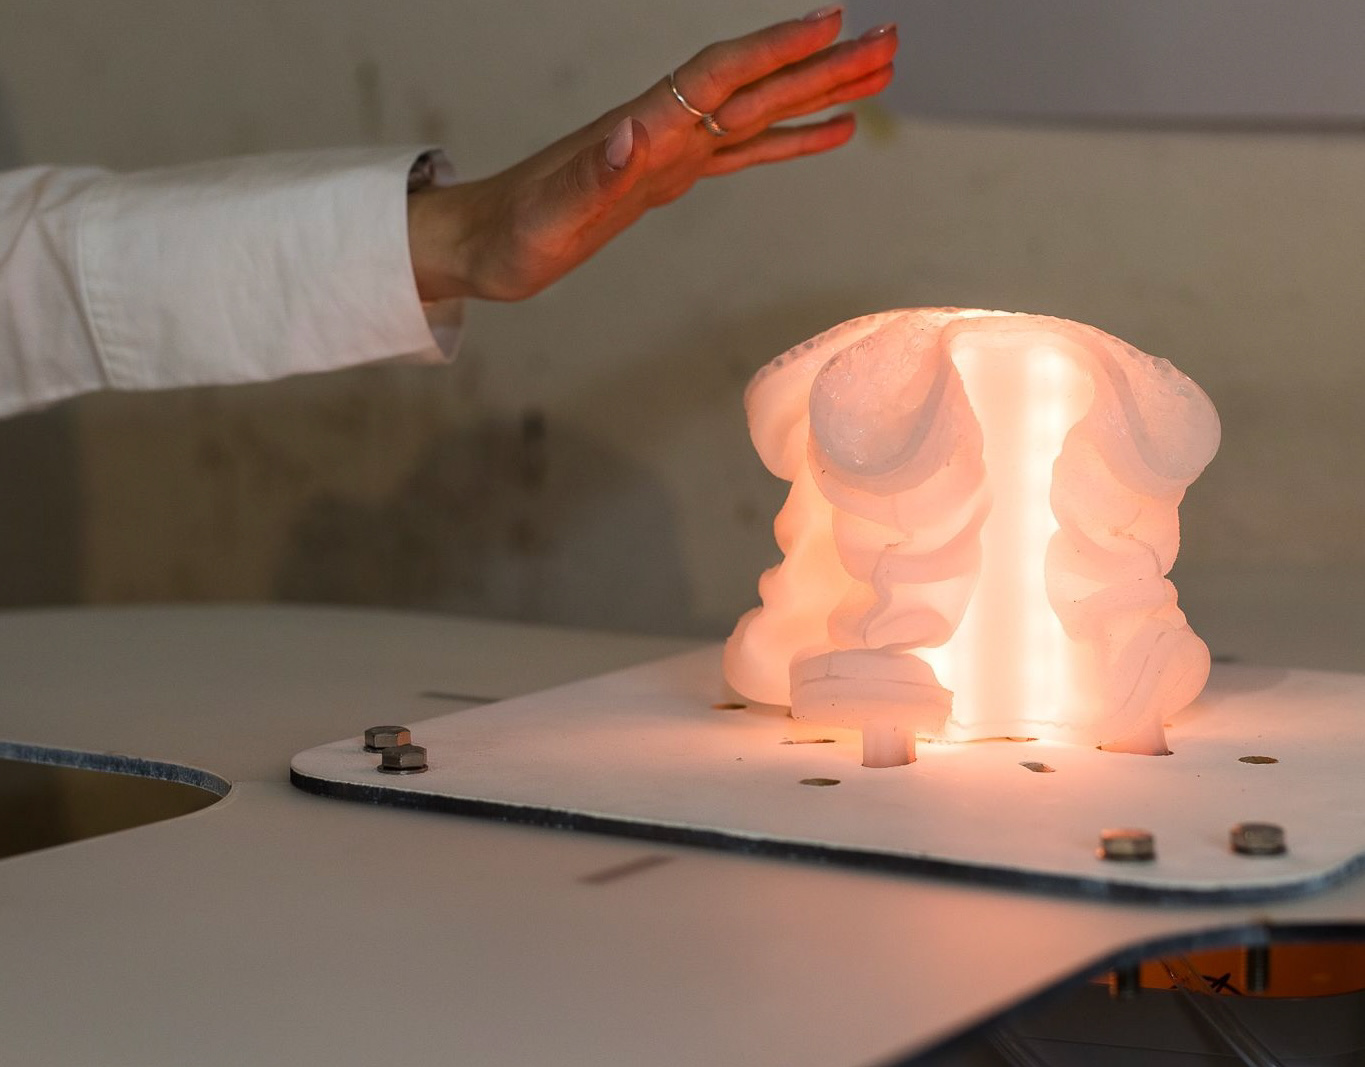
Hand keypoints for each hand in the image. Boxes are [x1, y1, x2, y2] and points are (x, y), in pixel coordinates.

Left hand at [407, 7, 895, 301]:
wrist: (482, 241)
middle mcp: (666, 128)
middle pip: (758, 83)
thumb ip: (594, 176)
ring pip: (761, 111)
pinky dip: (789, 139)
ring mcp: (672, 150)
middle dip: (824, 62)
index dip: (777, 49)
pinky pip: (744, 151)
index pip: (723, 75)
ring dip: (819, 92)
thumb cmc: (511, 231)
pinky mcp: (671, 176)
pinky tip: (828, 133)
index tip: (835, 23)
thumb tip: (637, 134)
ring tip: (879, 77)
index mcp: (644, 129)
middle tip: (890, 41)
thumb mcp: (549, 214)